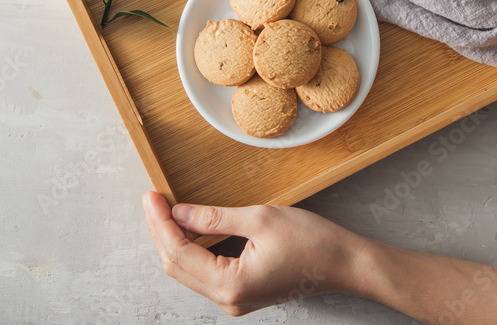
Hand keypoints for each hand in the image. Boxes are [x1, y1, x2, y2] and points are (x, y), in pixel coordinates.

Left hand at [142, 192, 363, 315]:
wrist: (344, 264)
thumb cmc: (312, 242)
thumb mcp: (260, 219)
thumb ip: (215, 217)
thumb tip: (179, 212)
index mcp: (230, 284)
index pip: (179, 252)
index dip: (160, 223)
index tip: (151, 197)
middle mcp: (228, 299)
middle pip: (177, 266)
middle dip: (161, 231)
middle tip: (152, 200)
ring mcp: (234, 299)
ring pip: (188, 271)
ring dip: (174, 240)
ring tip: (164, 211)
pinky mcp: (242, 292)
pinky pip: (205, 272)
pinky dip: (192, 249)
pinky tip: (189, 228)